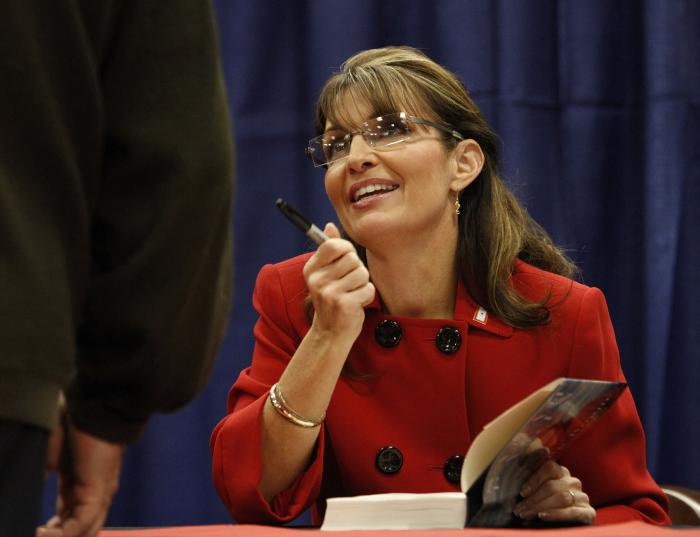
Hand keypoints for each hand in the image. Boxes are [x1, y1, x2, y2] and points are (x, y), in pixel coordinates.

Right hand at [37, 419, 123, 536]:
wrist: (94, 406)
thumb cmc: (72, 423)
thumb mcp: (52, 455)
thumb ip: (44, 473)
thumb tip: (28, 485)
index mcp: (81, 486)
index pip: (70, 521)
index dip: (53, 533)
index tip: (31, 532)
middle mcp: (93, 494)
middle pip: (81, 531)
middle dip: (57, 536)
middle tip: (32, 535)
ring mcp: (99, 494)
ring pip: (84, 532)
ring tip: (34, 535)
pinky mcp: (98, 491)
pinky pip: (82, 524)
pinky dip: (63, 535)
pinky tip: (41, 533)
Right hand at [303, 222, 374, 342]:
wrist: (330, 333)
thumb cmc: (332, 300)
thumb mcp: (326, 274)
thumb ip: (329, 250)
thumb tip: (330, 226)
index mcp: (311, 269)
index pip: (335, 245)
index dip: (347, 250)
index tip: (346, 261)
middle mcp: (317, 280)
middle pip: (353, 258)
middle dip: (357, 270)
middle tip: (348, 284)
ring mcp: (329, 293)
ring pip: (362, 273)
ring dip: (363, 284)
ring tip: (352, 294)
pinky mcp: (344, 304)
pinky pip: (368, 289)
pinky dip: (367, 296)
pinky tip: (356, 304)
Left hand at [513, 459, 595, 524]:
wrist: (556, 527)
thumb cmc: (540, 506)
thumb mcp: (532, 491)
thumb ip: (529, 479)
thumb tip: (521, 464)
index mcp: (559, 472)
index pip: (549, 467)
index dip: (534, 479)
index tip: (522, 492)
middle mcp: (572, 481)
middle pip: (552, 485)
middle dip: (533, 499)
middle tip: (519, 510)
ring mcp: (582, 496)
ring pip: (562, 497)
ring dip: (541, 506)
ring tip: (526, 515)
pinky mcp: (589, 512)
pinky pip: (573, 512)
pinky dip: (556, 514)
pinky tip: (543, 516)